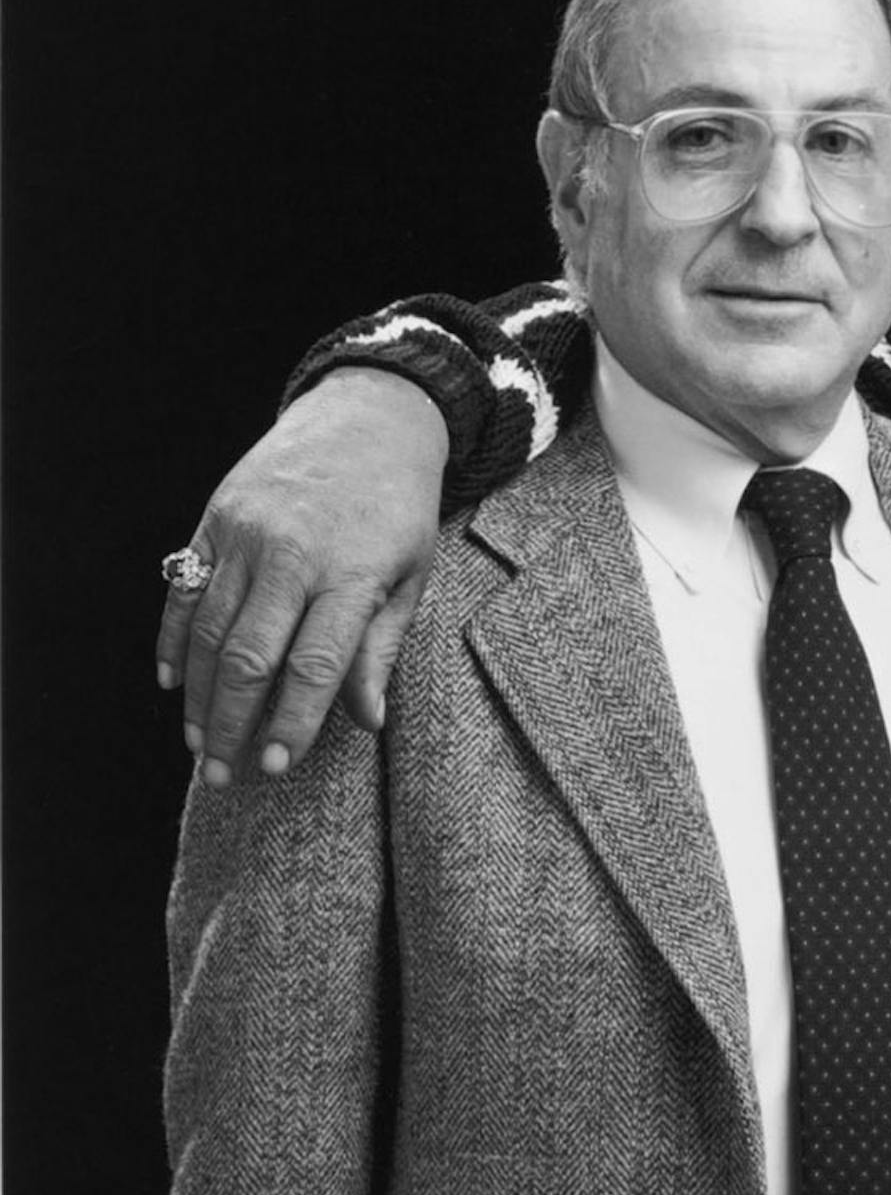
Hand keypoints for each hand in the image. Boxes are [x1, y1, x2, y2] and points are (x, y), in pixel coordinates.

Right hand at [158, 368, 448, 783]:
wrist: (367, 418)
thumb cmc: (398, 509)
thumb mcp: (412, 575)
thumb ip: (381, 647)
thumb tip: (367, 721)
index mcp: (349, 574)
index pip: (314, 666)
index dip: (291, 723)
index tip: (273, 768)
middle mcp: (291, 555)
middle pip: (247, 657)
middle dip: (231, 724)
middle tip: (223, 775)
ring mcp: (246, 534)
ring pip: (207, 629)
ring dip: (198, 695)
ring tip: (198, 745)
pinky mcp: (215, 518)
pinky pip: (184, 589)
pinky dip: (174, 639)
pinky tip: (172, 682)